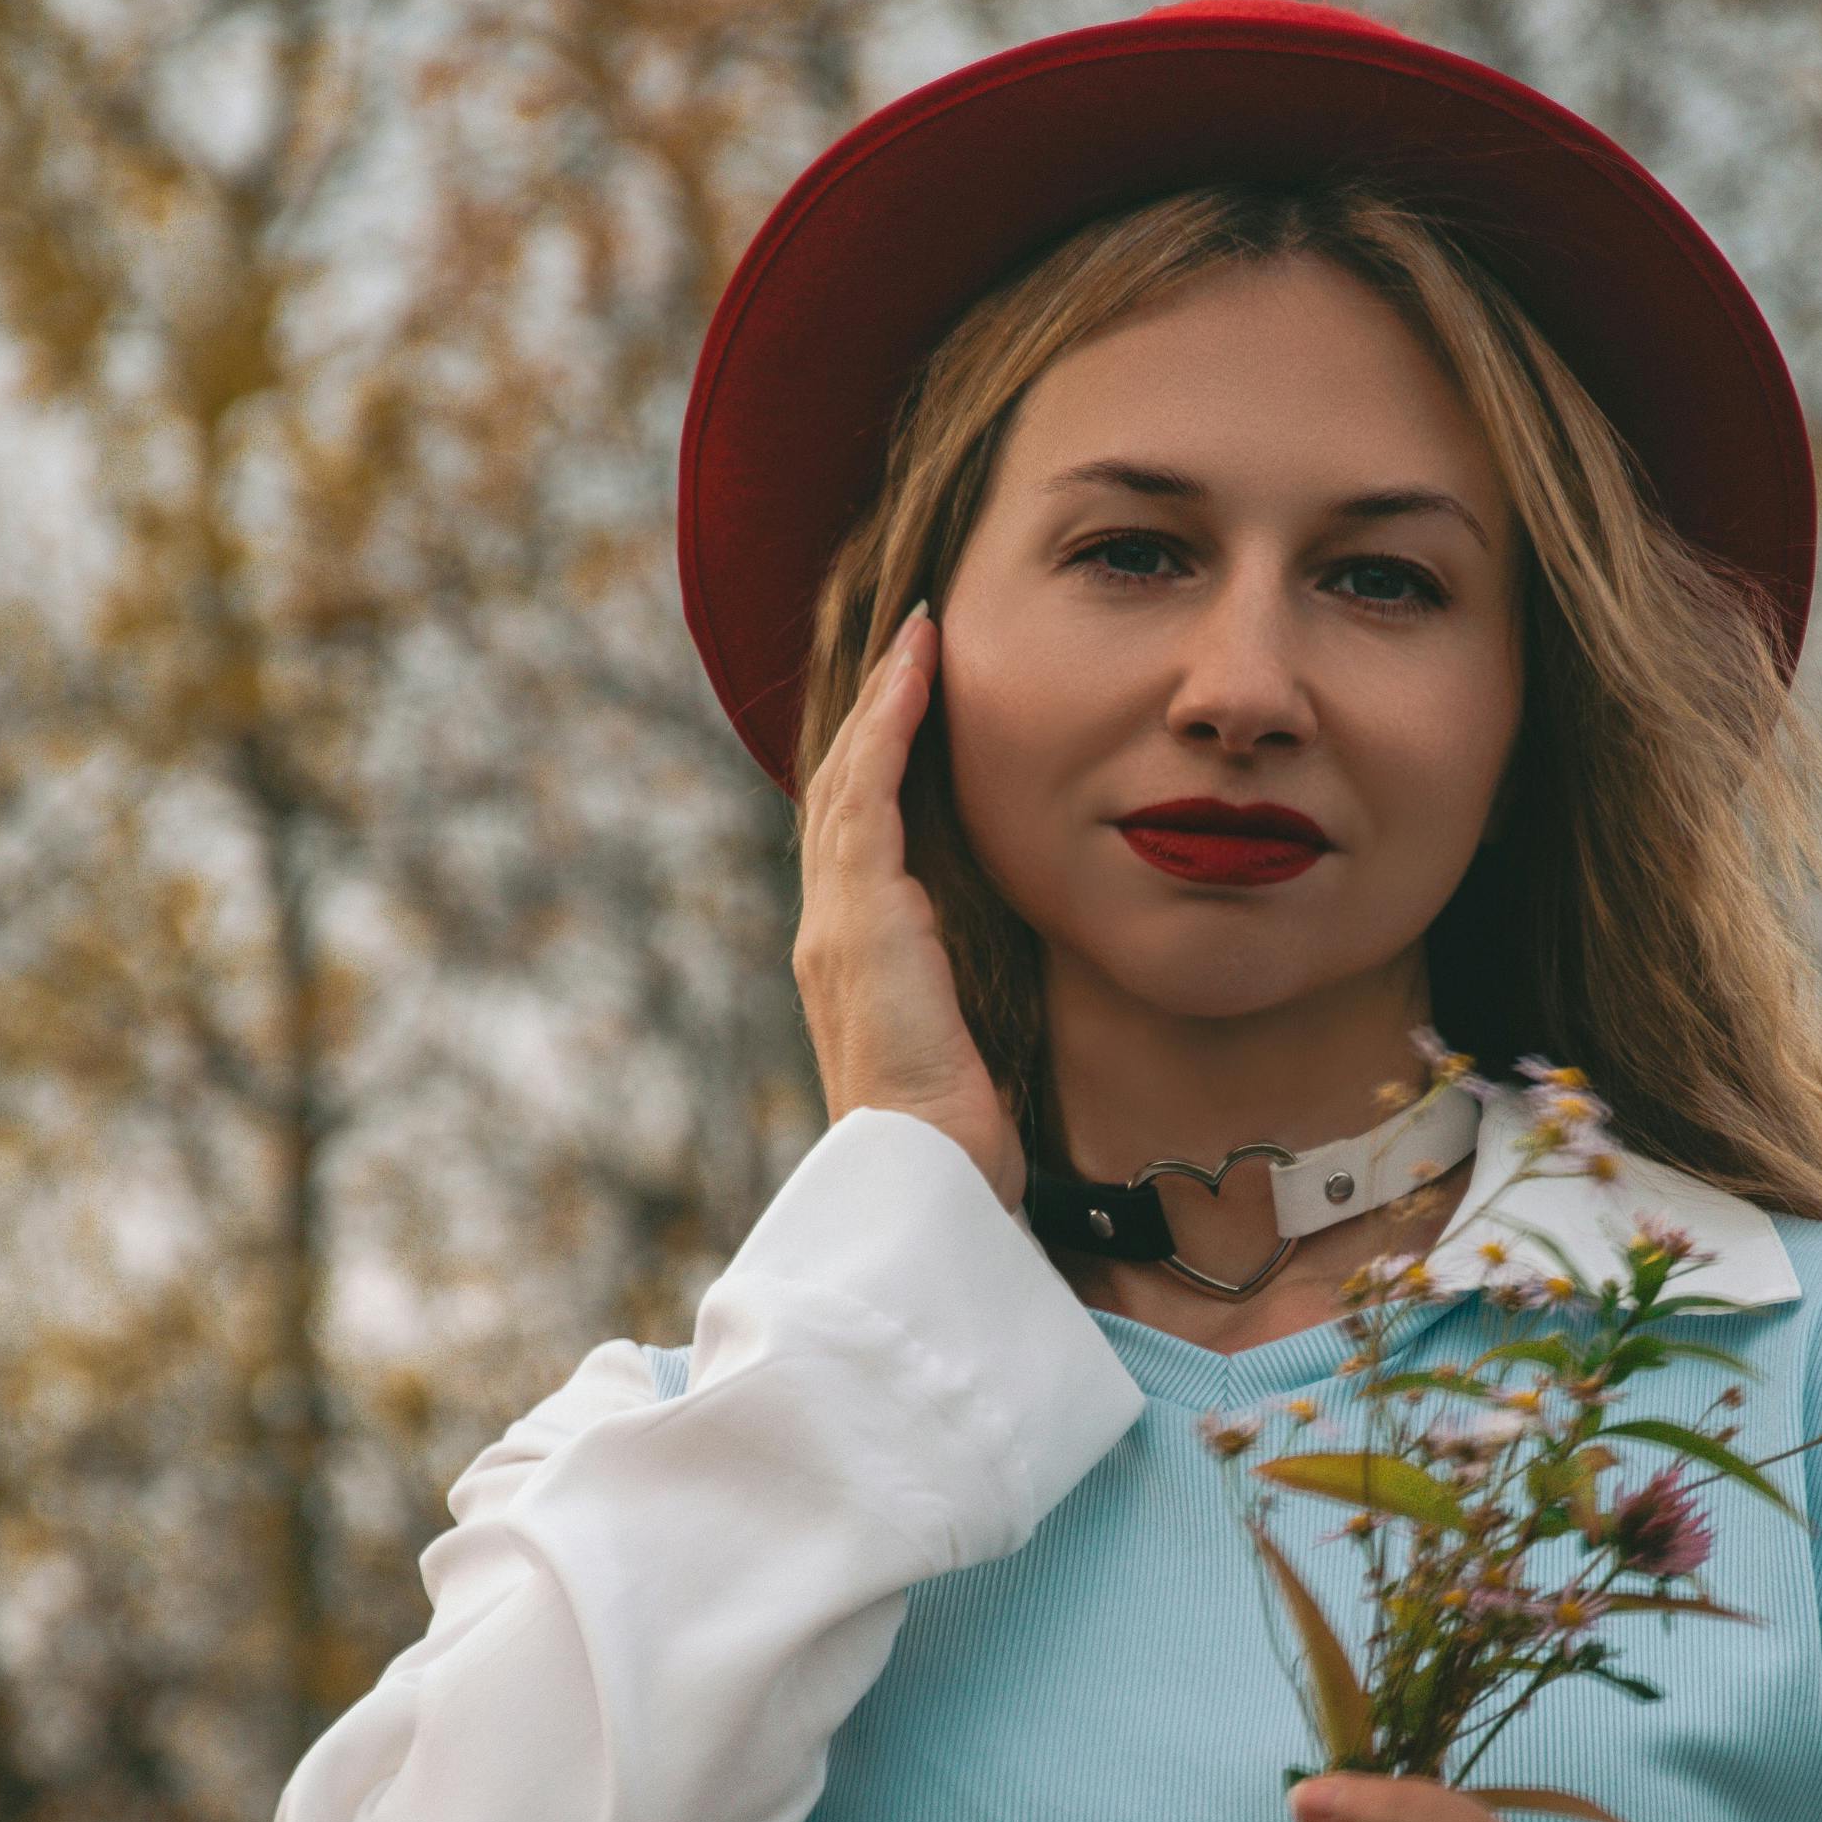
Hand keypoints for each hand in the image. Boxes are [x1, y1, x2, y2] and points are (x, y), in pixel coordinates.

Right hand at [791, 609, 1023, 1207]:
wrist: (923, 1185)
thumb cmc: (953, 1140)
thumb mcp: (962, 1045)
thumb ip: (962, 989)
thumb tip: (990, 958)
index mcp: (853, 958)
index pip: (861, 835)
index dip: (885, 761)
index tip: (921, 700)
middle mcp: (831, 930)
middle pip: (845, 790)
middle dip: (876, 710)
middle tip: (917, 638)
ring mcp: (837, 921)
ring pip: (851, 778)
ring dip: (884, 699)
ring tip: (920, 635)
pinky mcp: (860, 919)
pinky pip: (869, 797)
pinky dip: (889, 728)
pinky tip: (916, 677)